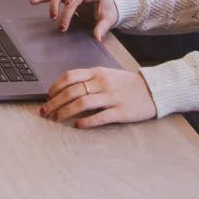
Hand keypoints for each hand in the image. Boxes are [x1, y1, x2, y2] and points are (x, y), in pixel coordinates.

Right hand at [32, 0, 119, 38]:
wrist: (109, 4)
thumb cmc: (109, 9)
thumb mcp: (109, 19)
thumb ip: (102, 27)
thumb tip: (97, 38)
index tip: (68, 5)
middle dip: (59, 5)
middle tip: (57, 21)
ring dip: (52, 3)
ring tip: (51, 16)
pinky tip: (34, 2)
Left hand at [40, 67, 156, 129]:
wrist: (154, 90)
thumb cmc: (127, 84)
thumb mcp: (108, 74)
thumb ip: (90, 79)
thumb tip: (67, 90)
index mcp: (98, 72)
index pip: (70, 76)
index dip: (55, 86)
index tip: (47, 96)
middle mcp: (103, 83)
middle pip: (72, 91)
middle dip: (54, 102)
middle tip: (44, 112)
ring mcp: (112, 97)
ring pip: (81, 103)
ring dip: (65, 112)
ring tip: (55, 119)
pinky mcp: (120, 111)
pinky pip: (99, 117)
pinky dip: (85, 122)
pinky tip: (77, 126)